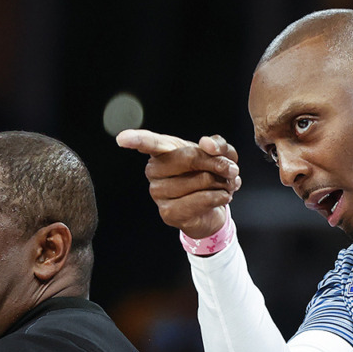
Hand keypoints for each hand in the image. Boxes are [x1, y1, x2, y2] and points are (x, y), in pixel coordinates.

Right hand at [116, 130, 240, 238]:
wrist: (214, 206)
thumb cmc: (212, 174)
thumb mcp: (222, 155)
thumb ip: (218, 145)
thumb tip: (207, 144)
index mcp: (163, 150)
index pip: (149, 142)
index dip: (136, 140)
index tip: (122, 139)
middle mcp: (154, 170)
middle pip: (189, 157)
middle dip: (217, 163)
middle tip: (230, 170)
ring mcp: (158, 192)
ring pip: (199, 180)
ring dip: (221, 183)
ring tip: (223, 185)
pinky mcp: (167, 213)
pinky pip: (200, 201)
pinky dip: (219, 197)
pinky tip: (222, 197)